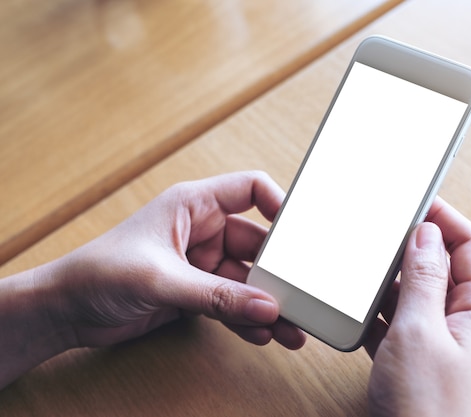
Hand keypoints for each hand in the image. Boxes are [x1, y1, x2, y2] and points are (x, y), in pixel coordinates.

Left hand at [1, 171, 305, 387]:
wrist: (66, 310)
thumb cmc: (98, 271)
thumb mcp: (163, 279)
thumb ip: (217, 295)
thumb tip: (266, 306)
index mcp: (193, 205)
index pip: (250, 190)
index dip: (279, 204)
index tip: (300, 232)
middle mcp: (202, 231)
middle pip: (256, 243)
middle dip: (278, 272)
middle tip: (303, 294)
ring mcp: (200, 264)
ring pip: (247, 280)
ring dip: (267, 302)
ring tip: (291, 326)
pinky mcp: (196, 293)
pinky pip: (232, 303)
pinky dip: (247, 318)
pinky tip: (262, 333)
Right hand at [364, 198, 470, 416]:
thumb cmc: (426, 407)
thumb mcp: (420, 332)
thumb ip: (424, 278)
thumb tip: (425, 233)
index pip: (470, 246)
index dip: (445, 219)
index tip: (414, 200)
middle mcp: (464, 322)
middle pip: (440, 266)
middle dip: (409, 248)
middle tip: (378, 231)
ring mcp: (439, 340)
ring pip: (415, 292)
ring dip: (389, 280)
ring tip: (360, 264)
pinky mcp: (415, 356)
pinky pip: (397, 319)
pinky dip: (377, 309)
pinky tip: (354, 304)